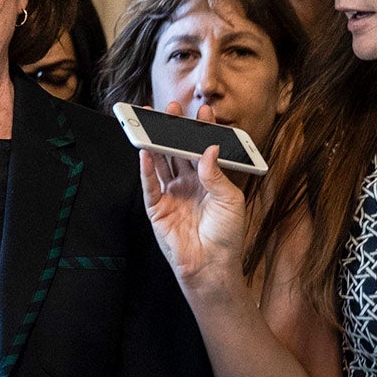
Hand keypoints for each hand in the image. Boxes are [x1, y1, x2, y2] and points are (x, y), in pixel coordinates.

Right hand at [137, 103, 248, 297]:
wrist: (213, 266)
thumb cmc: (227, 236)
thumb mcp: (230, 200)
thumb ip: (216, 173)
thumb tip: (209, 147)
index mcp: (208, 181)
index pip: (203, 149)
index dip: (202, 130)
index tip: (203, 110)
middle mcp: (188, 185)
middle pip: (178, 151)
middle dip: (175, 130)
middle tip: (172, 109)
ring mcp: (171, 195)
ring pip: (161, 163)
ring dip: (157, 142)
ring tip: (153, 121)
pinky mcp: (157, 209)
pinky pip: (149, 185)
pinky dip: (146, 169)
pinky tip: (145, 152)